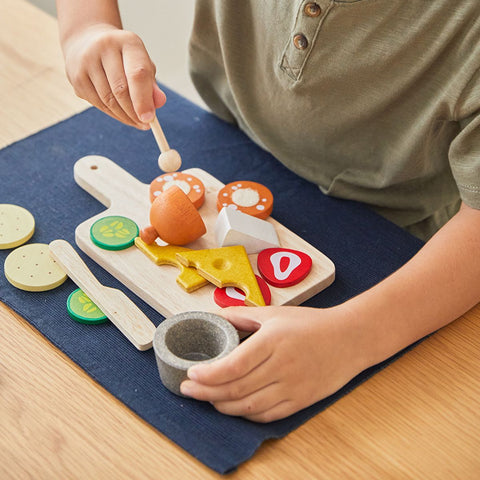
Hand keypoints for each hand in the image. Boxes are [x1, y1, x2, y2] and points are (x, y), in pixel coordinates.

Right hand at [63, 24, 165, 127]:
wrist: (87, 41)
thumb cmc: (123, 57)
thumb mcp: (142, 64)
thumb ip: (152, 85)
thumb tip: (159, 103)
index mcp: (127, 42)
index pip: (137, 74)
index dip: (144, 100)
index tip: (150, 119)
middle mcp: (103, 47)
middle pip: (120, 90)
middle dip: (134, 113)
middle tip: (145, 124)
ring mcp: (86, 62)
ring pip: (108, 100)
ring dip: (124, 116)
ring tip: (136, 121)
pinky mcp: (76, 77)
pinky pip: (98, 104)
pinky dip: (113, 114)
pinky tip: (122, 115)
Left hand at [180, 306, 369, 422]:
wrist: (349, 339)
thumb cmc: (311, 323)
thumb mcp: (275, 313)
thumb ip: (242, 315)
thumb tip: (216, 315)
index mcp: (272, 341)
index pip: (232, 366)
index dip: (208, 374)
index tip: (191, 373)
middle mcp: (281, 367)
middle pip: (235, 389)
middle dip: (205, 392)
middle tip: (188, 388)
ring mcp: (292, 387)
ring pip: (248, 406)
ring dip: (222, 405)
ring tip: (207, 398)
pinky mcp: (300, 401)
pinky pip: (267, 415)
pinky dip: (246, 413)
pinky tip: (234, 406)